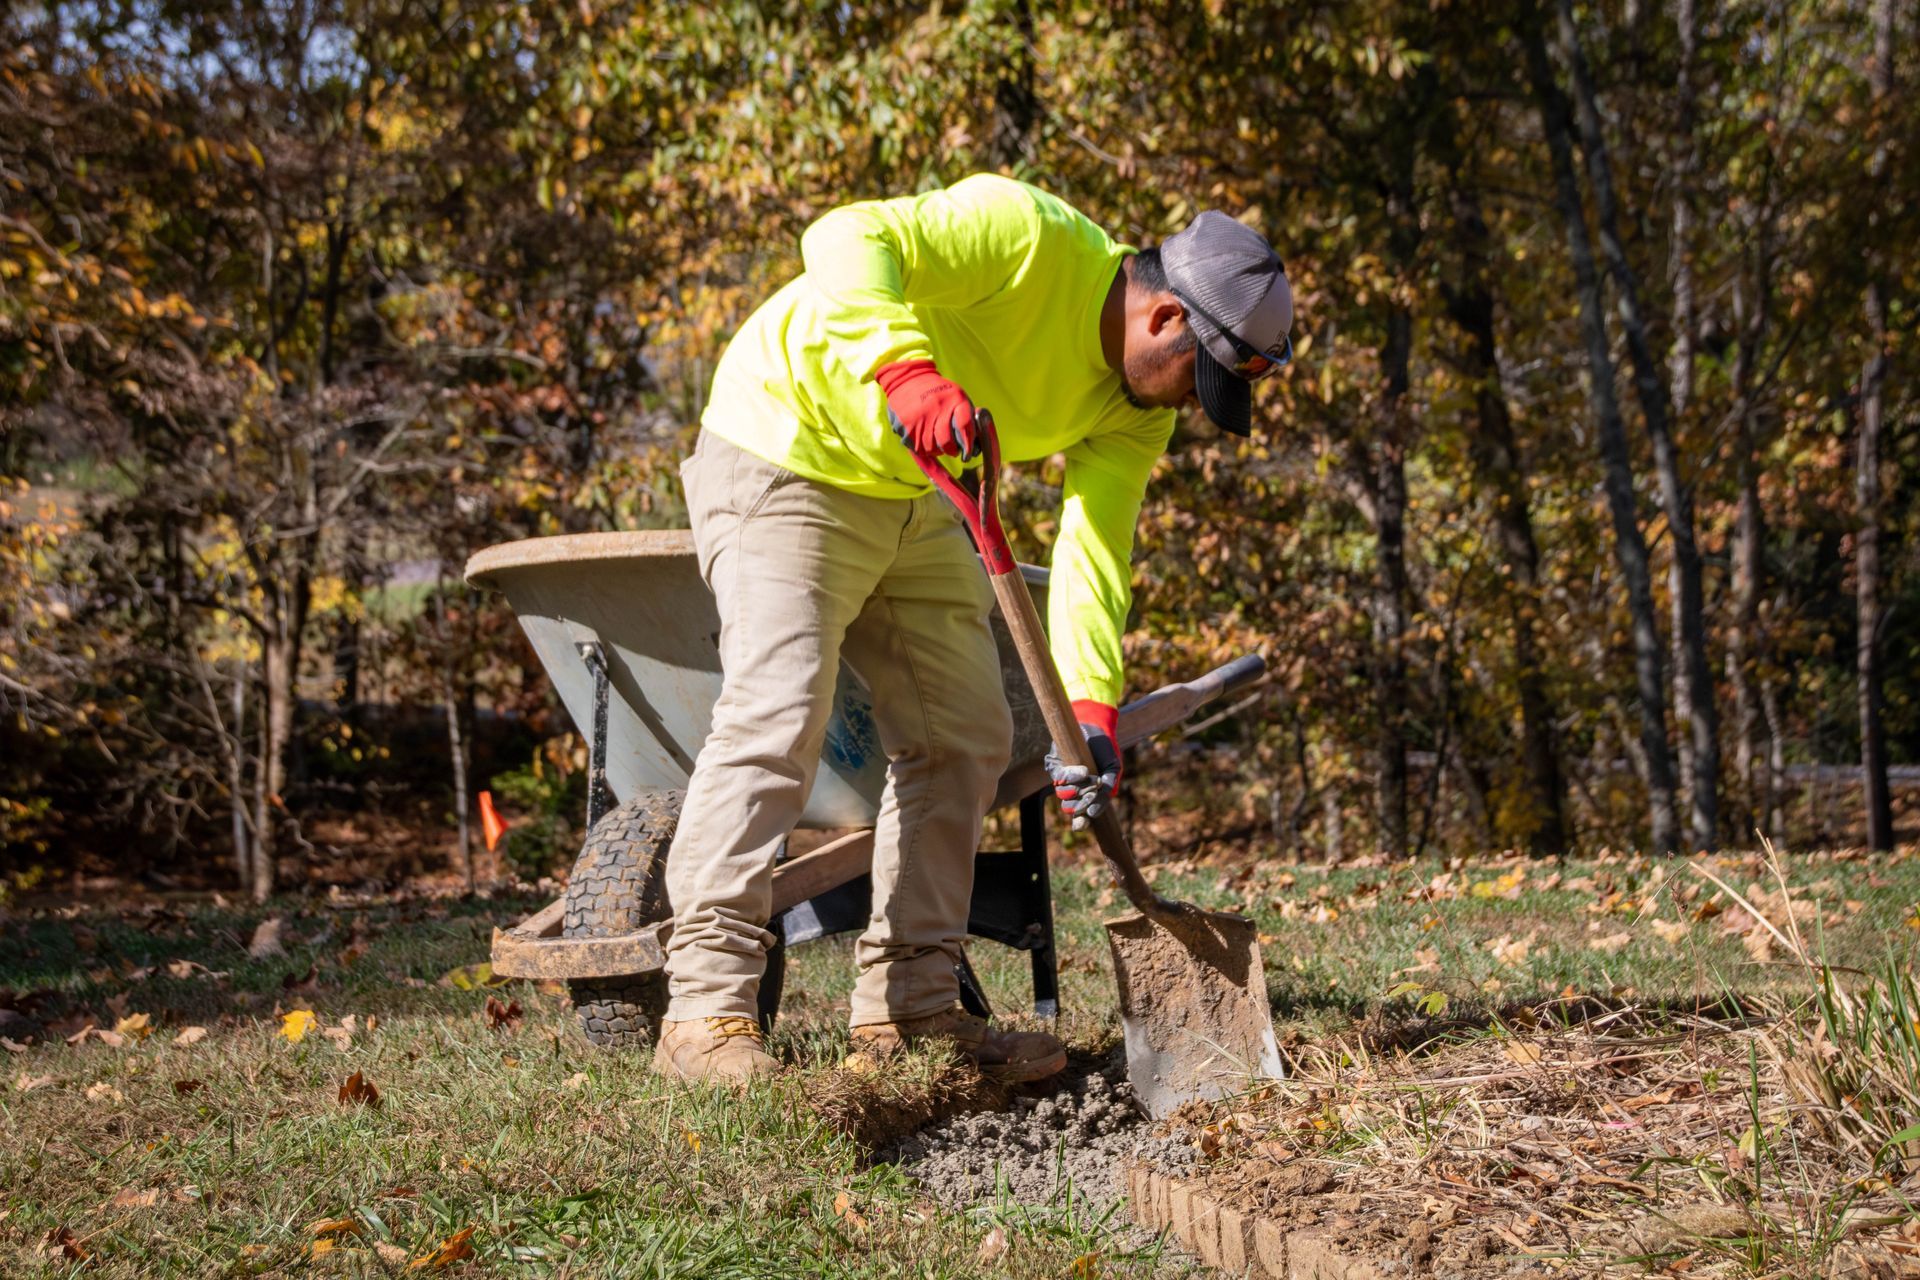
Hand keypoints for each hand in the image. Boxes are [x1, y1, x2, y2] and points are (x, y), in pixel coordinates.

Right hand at [876, 359, 978, 458]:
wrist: (908, 379)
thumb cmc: (939, 393)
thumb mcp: (957, 397)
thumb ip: (967, 419)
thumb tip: (974, 448)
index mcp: (955, 398)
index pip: (965, 425)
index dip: (968, 445)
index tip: (967, 454)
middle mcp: (937, 406)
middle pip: (946, 442)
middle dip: (951, 450)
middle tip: (951, 450)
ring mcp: (920, 415)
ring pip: (931, 448)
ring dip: (935, 449)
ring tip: (935, 439)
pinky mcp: (905, 424)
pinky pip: (917, 447)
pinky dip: (921, 447)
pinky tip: (922, 435)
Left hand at [1044, 700, 1120, 830]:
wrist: (1097, 728)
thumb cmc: (1105, 750)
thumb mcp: (1112, 770)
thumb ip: (1107, 789)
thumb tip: (1093, 813)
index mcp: (1086, 795)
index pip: (1080, 816)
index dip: (1081, 822)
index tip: (1084, 821)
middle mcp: (1072, 789)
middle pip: (1069, 807)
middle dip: (1080, 803)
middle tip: (1092, 791)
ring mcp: (1062, 777)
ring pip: (1062, 793)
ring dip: (1075, 789)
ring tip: (1090, 777)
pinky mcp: (1054, 764)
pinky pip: (1058, 775)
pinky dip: (1070, 775)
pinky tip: (1083, 771)